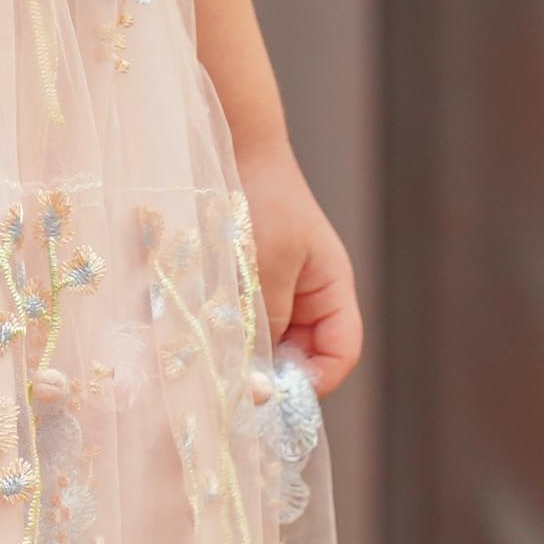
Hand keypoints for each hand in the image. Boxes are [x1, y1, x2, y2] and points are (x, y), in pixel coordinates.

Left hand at [239, 139, 363, 396]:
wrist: (229, 148)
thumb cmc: (259, 200)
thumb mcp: (266, 268)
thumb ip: (267, 324)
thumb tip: (259, 382)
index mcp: (331, 289)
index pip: (339, 354)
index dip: (312, 381)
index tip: (273, 395)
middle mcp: (308, 296)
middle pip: (302, 356)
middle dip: (273, 372)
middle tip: (235, 384)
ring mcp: (276, 290)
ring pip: (267, 343)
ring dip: (245, 353)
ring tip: (215, 356)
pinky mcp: (244, 284)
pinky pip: (242, 323)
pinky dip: (228, 333)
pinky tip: (204, 333)